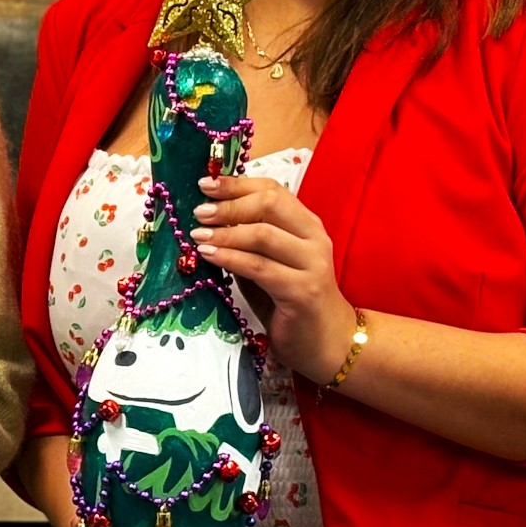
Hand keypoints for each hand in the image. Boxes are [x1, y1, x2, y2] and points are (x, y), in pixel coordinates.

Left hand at [187, 174, 354, 383]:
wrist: (328, 343)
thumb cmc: (290, 302)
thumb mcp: (267, 264)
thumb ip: (246, 242)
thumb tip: (207, 221)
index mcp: (306, 225)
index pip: (273, 190)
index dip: (237, 184)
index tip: (205, 184)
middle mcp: (314, 238)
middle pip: (269, 204)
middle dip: (229, 204)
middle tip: (199, 212)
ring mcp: (312, 264)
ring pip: (263, 234)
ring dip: (225, 232)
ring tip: (197, 235)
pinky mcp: (303, 290)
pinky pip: (260, 267)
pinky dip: (230, 258)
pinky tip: (209, 256)